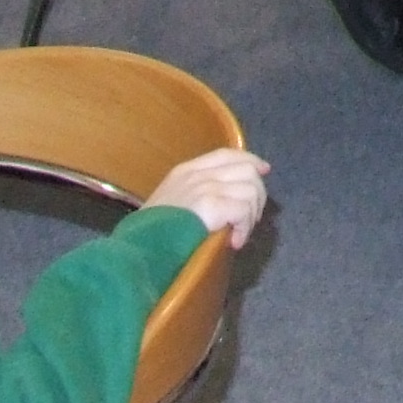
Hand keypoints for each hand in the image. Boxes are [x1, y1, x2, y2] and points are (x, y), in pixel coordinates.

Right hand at [146, 148, 272, 246]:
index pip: (227, 154)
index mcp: (185, 171)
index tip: (264, 170)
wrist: (137, 248)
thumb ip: (193, 195)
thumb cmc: (147, 234)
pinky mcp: (212, 204)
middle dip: (257, 195)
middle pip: (246, 169)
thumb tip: (225, 201)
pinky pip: (244, 209)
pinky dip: (245, 227)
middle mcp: (198, 174)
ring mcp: (205, 186)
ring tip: (239, 234)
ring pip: (251, 189)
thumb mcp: (168, 203)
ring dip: (252, 215)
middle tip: (249, 221)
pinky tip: (234, 242)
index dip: (250, 159)